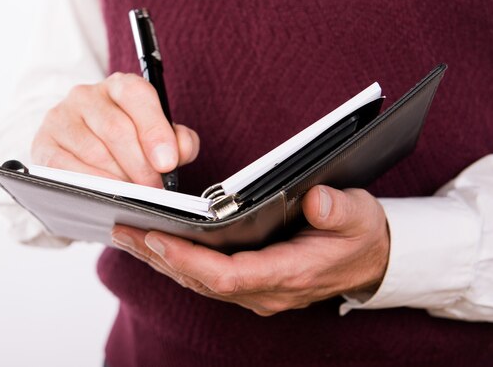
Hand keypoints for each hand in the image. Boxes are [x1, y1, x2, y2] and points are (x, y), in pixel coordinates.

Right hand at [31, 72, 199, 185]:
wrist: (82, 152)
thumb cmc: (126, 144)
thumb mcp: (156, 137)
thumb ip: (178, 141)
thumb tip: (181, 151)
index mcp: (120, 86)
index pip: (137, 95)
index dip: (154, 131)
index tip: (167, 163)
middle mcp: (87, 95)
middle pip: (116, 129)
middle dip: (140, 166)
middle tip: (154, 190)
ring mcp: (61, 118)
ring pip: (93, 152)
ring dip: (118, 179)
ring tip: (134, 196)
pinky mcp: (43, 144)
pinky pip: (66, 168)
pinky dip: (90, 184)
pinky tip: (104, 196)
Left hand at [111, 185, 389, 315]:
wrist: (368, 260)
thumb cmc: (359, 235)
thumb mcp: (359, 215)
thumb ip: (339, 210)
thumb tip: (315, 201)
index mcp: (290, 273)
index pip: (230, 275)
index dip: (191, 260)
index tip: (158, 238)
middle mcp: (266, 290)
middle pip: (202, 280)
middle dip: (160, 257)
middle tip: (124, 230)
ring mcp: (256, 291)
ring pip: (198, 281)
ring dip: (161, 260)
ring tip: (127, 234)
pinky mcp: (249, 283)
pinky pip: (204, 277)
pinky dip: (176, 261)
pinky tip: (154, 243)